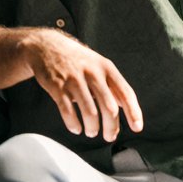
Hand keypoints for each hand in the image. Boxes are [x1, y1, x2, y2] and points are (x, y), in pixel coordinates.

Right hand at [18, 29, 143, 141]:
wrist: (45, 46)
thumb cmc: (76, 59)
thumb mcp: (97, 65)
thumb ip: (112, 85)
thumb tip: (126, 106)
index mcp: (106, 67)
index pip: (125, 92)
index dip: (133, 112)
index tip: (136, 127)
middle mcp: (92, 72)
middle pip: (109, 107)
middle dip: (111, 127)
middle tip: (109, 136)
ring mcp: (73, 78)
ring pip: (90, 112)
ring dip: (92, 127)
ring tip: (91, 131)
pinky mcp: (57, 85)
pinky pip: (68, 111)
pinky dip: (73, 124)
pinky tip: (75, 128)